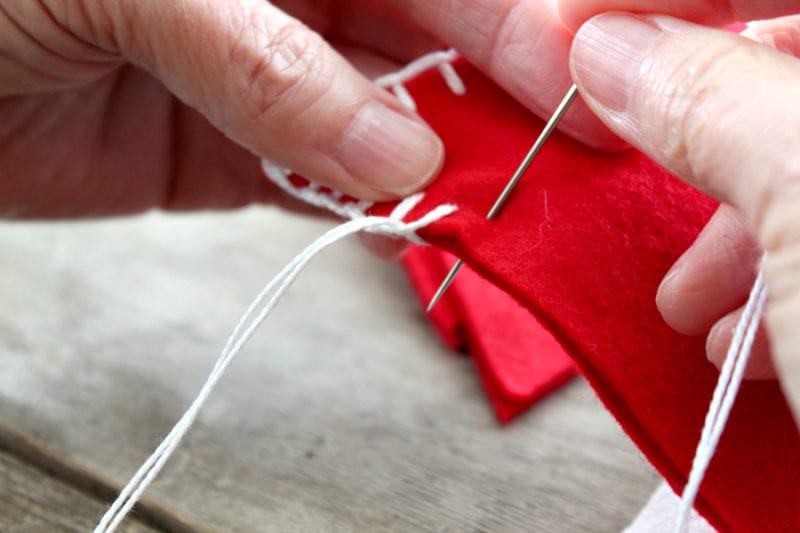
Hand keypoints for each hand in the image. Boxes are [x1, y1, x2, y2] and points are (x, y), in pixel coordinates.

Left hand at [0, 0, 615, 217]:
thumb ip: (261, 54)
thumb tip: (391, 142)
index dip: (517, 15)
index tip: (581, 76)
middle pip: (431, 36)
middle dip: (506, 95)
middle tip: (580, 155)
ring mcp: (271, 74)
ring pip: (390, 118)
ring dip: (452, 164)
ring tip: (517, 203)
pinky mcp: (237, 155)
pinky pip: (326, 180)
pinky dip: (377, 207)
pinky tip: (426, 222)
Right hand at [561, 1, 799, 423]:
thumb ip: (713, 102)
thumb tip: (611, 51)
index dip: (673, 0)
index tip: (586, 29)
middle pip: (785, 82)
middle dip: (700, 131)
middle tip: (629, 164)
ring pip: (797, 170)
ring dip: (725, 233)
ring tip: (692, 302)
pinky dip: (766, 289)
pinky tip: (734, 340)